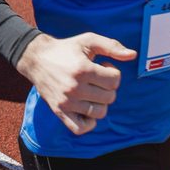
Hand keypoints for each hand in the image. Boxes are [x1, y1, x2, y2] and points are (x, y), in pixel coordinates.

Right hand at [15, 32, 133, 135]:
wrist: (36, 58)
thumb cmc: (66, 49)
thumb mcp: (88, 40)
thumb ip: (112, 46)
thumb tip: (132, 55)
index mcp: (83, 69)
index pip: (114, 80)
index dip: (113, 72)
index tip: (103, 67)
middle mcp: (74, 87)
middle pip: (109, 97)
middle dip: (108, 87)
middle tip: (97, 79)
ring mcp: (66, 102)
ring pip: (99, 113)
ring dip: (100, 103)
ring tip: (92, 92)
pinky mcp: (59, 111)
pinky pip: (80, 128)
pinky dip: (88, 123)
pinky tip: (87, 109)